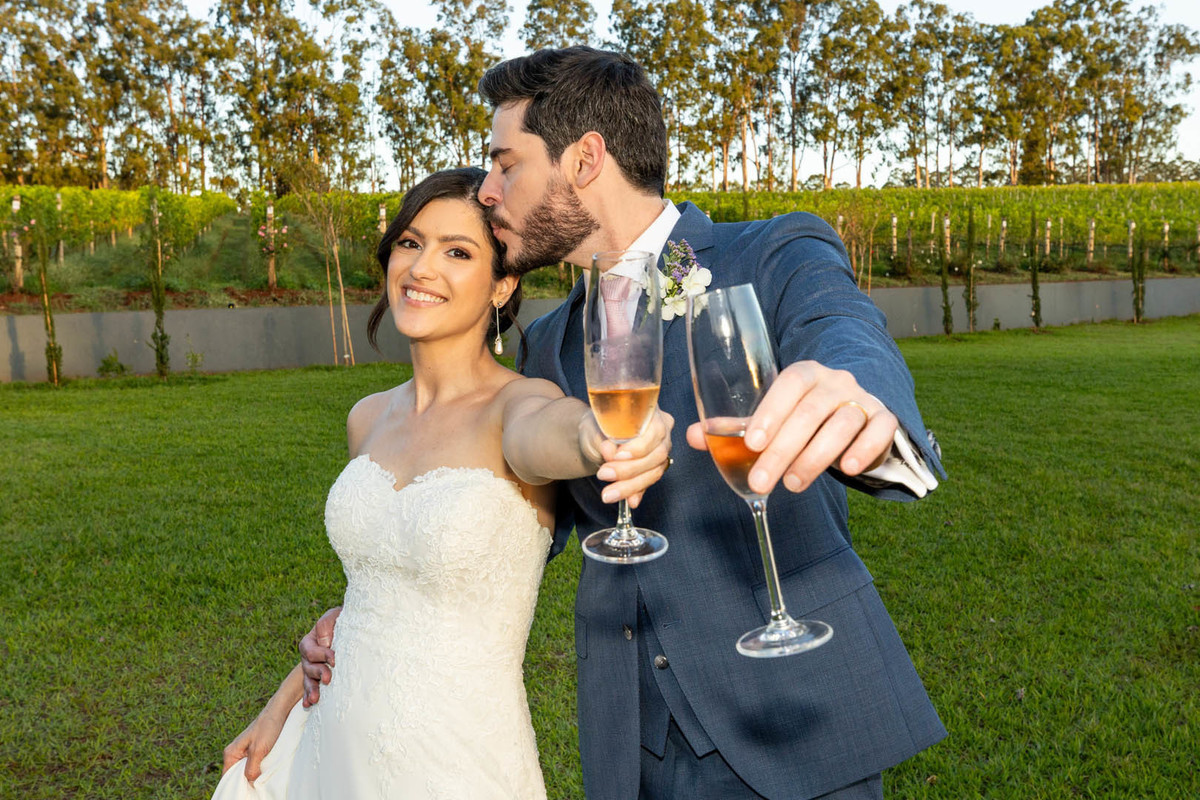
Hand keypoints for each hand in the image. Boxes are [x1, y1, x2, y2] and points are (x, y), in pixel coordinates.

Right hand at [222, 702, 287, 781]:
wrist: (280, 711)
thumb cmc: (268, 727)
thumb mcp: (259, 750)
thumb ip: (251, 768)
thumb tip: (249, 784)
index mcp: (231, 753)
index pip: (227, 778)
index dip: (235, 786)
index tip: (245, 792)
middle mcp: (235, 753)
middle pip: (237, 776)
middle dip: (245, 782)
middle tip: (256, 787)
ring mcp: (245, 752)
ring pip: (246, 771)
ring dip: (253, 776)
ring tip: (261, 781)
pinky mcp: (255, 751)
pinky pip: (254, 765)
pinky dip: (259, 770)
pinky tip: (265, 773)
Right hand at [299, 606, 340, 707]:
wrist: (357, 628)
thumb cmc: (347, 620)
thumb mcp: (336, 616)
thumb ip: (326, 624)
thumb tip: (324, 642)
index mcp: (311, 641)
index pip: (310, 650)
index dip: (321, 655)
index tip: (334, 659)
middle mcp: (310, 657)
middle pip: (308, 667)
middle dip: (318, 673)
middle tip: (328, 679)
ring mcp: (314, 669)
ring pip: (308, 680)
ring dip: (311, 689)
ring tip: (315, 699)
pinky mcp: (321, 678)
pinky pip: (311, 688)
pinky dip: (308, 696)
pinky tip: (308, 704)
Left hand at [585, 408, 673, 507]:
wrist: (597, 436)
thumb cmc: (599, 424)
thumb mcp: (596, 426)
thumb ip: (604, 437)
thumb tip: (610, 452)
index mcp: (651, 411)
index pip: (655, 431)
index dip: (638, 447)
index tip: (616, 456)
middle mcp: (663, 429)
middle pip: (656, 454)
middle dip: (629, 470)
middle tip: (604, 474)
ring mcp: (661, 449)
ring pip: (654, 471)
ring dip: (630, 485)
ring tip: (608, 493)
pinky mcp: (655, 467)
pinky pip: (649, 482)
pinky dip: (637, 492)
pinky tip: (629, 501)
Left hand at [686, 361, 895, 494]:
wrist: (856, 416)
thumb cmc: (803, 418)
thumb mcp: (772, 419)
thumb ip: (734, 428)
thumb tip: (691, 435)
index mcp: (805, 374)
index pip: (789, 384)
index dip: (771, 412)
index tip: (753, 444)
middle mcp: (835, 381)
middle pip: (811, 411)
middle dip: (784, 449)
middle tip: (762, 481)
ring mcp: (862, 399)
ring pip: (843, 422)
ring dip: (817, 456)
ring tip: (794, 484)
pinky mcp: (884, 419)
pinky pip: (879, 430)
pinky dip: (864, 450)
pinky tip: (845, 470)